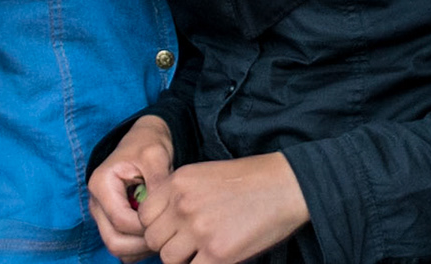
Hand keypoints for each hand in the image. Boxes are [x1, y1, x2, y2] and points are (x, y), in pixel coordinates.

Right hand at [88, 116, 175, 261]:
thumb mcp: (155, 155)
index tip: (167, 222)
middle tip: (167, 235)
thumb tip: (164, 211)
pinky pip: (122, 246)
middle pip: (114, 240)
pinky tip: (157, 234)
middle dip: (142, 244)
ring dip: (140, 249)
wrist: (143, 140)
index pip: (121, 220)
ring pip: (116, 247)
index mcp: (101, 184)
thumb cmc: (148, 145)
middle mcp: (96, 202)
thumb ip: (158, 181)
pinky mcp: (111, 221)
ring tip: (164, 235)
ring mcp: (102, 214)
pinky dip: (138, 248)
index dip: (146, 227)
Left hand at [140, 153, 310, 263]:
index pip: (144, 216)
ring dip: (184, 259)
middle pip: (154, 240)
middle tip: (189, 244)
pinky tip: (216, 257)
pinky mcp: (218, 253)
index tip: (171, 230)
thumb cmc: (249, 180)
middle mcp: (183, 205)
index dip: (156, 226)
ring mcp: (199, 230)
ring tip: (204, 249)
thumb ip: (178, 196)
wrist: (285, 185)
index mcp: (178, 182)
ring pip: (169, 259)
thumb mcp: (204, 176)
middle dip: (168, 245)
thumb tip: (161, 225)